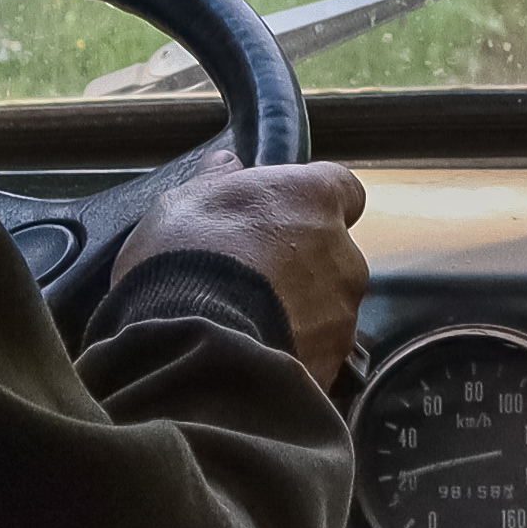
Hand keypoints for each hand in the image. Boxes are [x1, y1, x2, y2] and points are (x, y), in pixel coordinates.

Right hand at [119, 160, 369, 385]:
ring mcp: (343, 312)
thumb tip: (227, 164)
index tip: (283, 215)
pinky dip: (293, 353)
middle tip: (250, 278)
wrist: (194, 349)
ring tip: (245, 324)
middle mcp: (343, 252)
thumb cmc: (186, 264)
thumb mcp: (183, 205)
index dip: (312, 204)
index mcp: (314, 199)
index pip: (342, 189)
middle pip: (333, 254)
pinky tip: (252, 355)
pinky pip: (317, 353)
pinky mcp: (334, 363)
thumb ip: (216, 182)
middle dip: (300, 265)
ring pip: (327, 307)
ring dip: (297, 313)